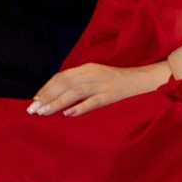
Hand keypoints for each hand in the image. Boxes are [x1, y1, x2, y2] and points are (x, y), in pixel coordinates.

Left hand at [28, 61, 169, 116]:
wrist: (149, 80)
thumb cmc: (121, 83)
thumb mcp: (99, 78)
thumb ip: (81, 83)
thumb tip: (59, 96)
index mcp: (89, 68)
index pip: (62, 77)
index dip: (46, 88)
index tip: (34, 100)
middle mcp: (94, 74)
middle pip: (65, 83)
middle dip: (47, 96)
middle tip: (33, 109)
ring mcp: (104, 84)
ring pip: (76, 92)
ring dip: (58, 102)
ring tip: (44, 112)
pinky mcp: (115, 95)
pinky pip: (95, 101)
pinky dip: (81, 107)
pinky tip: (69, 114)